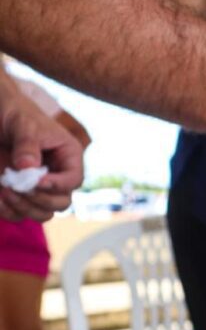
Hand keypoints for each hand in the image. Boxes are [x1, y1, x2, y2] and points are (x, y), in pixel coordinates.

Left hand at [0, 89, 83, 221]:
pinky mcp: (22, 195)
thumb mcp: (23, 124)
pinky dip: (9, 211)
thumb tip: (28, 166)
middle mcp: (58, 176)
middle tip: (18, 188)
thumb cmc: (17, 115)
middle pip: (62, 202)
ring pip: (44, 213)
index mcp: (68, 157)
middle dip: (40, 200)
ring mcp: (40, 188)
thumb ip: (27, 144)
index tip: (35, 181)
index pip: (74, 180)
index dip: (57, 185)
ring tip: (6, 190)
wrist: (1, 116)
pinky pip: (21, 214)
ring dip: (25, 208)